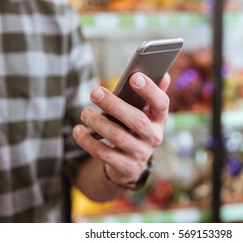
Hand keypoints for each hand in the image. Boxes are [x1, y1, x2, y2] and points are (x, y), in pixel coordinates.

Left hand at [72, 72, 170, 186]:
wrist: (131, 163)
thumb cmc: (136, 128)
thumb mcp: (146, 113)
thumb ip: (153, 94)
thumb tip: (165, 75)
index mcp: (160, 119)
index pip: (161, 104)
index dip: (150, 90)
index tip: (134, 77)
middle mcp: (154, 137)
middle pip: (137, 120)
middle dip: (114, 105)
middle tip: (94, 92)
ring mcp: (140, 154)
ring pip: (117, 137)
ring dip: (98, 122)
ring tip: (85, 112)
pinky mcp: (125, 167)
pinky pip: (104, 154)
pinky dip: (88, 142)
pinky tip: (78, 131)